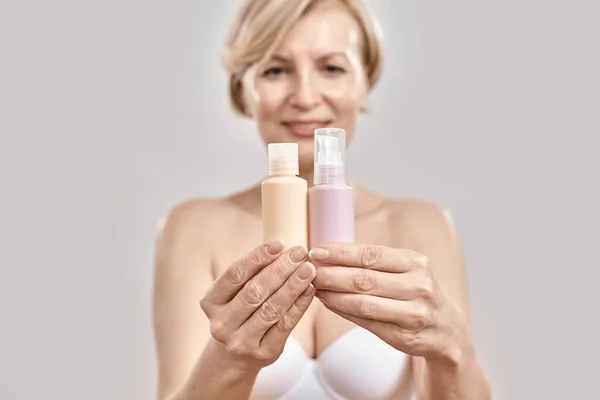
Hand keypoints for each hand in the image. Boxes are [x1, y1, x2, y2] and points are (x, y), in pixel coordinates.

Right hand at [200, 241, 315, 370]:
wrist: (235, 355)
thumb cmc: (240, 311)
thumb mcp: (236, 292)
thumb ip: (253, 273)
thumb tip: (284, 250)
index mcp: (210, 302)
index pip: (235, 274)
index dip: (257, 257)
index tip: (280, 243)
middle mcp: (221, 323)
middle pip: (254, 291)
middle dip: (280, 269)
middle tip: (300, 253)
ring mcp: (241, 342)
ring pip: (271, 309)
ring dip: (292, 286)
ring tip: (308, 269)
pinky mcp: (263, 353)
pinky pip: (284, 325)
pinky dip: (299, 305)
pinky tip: (310, 290)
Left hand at [309, 243, 468, 361]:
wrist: (446, 329)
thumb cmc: (416, 291)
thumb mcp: (407, 268)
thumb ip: (374, 261)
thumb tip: (329, 252)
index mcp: (415, 262)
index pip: (372, 254)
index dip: (341, 252)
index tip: (316, 250)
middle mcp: (417, 286)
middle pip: (364, 278)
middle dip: (330, 273)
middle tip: (307, 270)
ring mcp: (413, 313)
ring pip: (363, 302)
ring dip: (332, 294)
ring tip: (312, 286)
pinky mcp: (404, 336)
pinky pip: (366, 322)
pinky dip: (343, 311)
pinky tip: (327, 302)